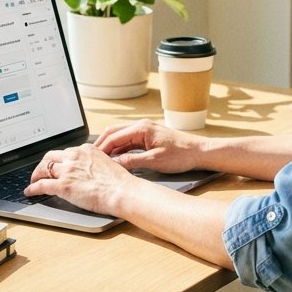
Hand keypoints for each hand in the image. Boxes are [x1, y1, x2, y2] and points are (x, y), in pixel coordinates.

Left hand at [23, 144, 133, 214]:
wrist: (121, 191)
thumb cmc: (119, 182)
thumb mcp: (106, 163)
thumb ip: (94, 164)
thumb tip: (90, 171)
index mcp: (85, 150)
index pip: (65, 152)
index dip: (58, 160)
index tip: (57, 165)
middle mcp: (74, 157)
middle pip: (50, 157)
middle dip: (43, 164)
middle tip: (41, 171)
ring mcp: (67, 170)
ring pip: (44, 169)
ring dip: (36, 175)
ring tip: (34, 181)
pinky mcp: (63, 185)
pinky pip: (42, 185)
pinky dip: (33, 188)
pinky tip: (29, 192)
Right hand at [93, 119, 207, 173]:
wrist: (199, 152)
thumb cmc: (181, 155)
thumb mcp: (154, 161)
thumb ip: (132, 162)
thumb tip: (114, 165)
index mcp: (142, 129)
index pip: (114, 136)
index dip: (102, 148)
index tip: (92, 159)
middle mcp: (142, 126)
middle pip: (114, 132)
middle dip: (102, 144)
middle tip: (92, 158)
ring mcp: (145, 130)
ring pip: (121, 136)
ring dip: (111, 146)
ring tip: (101, 159)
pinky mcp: (149, 137)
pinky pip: (129, 140)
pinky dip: (120, 148)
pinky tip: (117, 158)